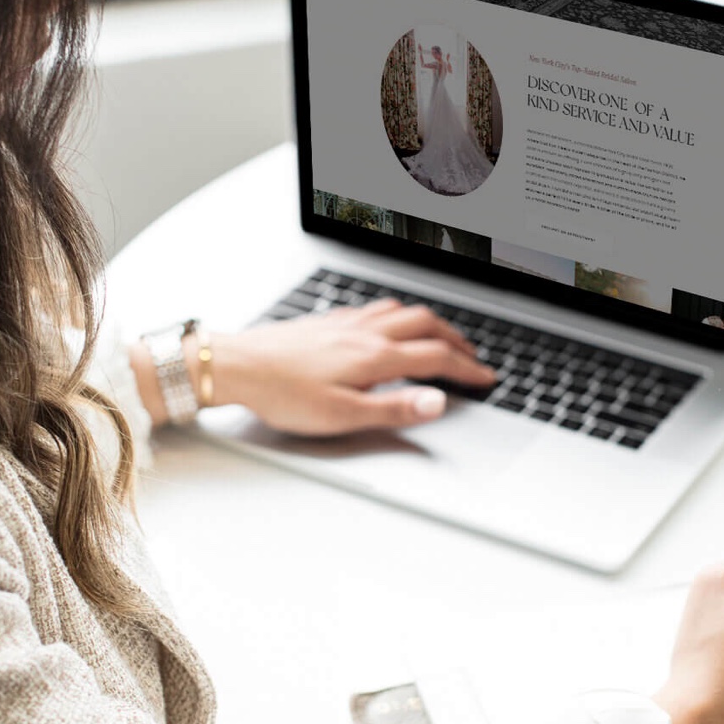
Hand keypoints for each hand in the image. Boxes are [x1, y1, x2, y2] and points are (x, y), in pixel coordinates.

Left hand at [208, 298, 497, 434]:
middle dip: (456, 339)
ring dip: (429, 322)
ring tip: (439, 335)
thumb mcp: (344, 415)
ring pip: (401, 311)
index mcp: (375, 356)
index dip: (467, 369)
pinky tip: (387, 324)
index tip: (486, 378)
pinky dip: (397, 314)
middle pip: (426, 324)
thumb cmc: (283, 393)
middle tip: (472, 355)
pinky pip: (375, 308)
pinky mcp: (328, 320)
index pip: (436, 358)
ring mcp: (346, 322)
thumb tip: (438, 402)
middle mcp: (366, 332)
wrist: (238, 366)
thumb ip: (395, 408)